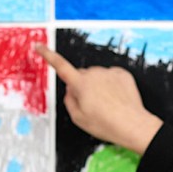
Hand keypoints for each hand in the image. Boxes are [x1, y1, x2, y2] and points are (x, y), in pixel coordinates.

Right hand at [35, 44, 162, 154]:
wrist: (133, 125)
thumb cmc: (106, 124)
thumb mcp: (78, 118)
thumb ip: (69, 100)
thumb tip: (70, 90)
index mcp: (80, 84)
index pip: (60, 66)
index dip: (48, 55)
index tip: (40, 46)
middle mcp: (94, 74)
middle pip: (81, 75)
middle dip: (82, 86)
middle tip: (91, 104)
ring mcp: (109, 73)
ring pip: (97, 76)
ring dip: (98, 86)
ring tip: (106, 104)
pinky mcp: (122, 74)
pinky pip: (111, 76)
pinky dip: (111, 85)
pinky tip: (115, 98)